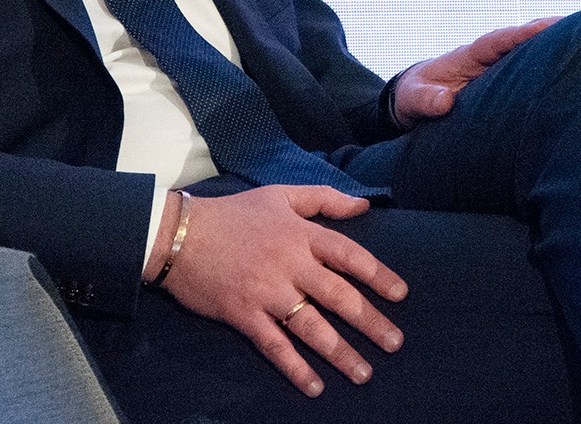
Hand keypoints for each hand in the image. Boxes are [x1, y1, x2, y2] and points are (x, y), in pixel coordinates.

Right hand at [157, 186, 407, 397]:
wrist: (180, 234)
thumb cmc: (235, 213)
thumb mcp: (281, 194)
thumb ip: (324, 199)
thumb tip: (364, 205)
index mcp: (301, 234)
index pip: (349, 256)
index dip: (378, 275)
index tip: (400, 295)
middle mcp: (290, 264)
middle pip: (338, 295)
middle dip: (370, 321)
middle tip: (395, 343)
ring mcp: (266, 292)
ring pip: (311, 326)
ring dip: (340, 352)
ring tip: (363, 373)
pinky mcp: (243, 315)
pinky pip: (274, 346)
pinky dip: (295, 368)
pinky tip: (315, 386)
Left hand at [392, 17, 558, 124]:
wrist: (416, 103)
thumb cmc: (414, 96)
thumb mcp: (412, 100)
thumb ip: (425, 100)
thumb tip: (445, 103)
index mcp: (470, 55)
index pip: (500, 40)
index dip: (522, 33)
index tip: (546, 27)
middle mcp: (491, 59)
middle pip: (526, 41)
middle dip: (552, 34)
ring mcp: (502, 71)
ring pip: (534, 57)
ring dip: (558, 52)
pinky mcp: (508, 86)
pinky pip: (532, 75)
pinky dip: (551, 73)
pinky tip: (577, 79)